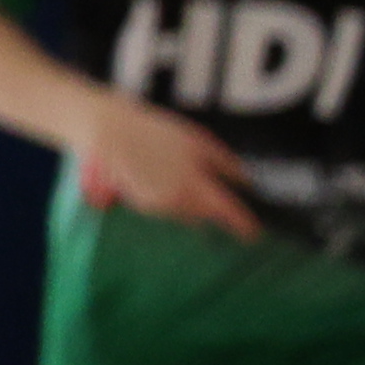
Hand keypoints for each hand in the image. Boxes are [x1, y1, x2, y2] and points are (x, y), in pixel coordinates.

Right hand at [72, 94, 256, 235]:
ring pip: (187, 214)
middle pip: (206, 215)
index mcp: (194, 183)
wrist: (110, 132)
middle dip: (216, 211)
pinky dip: (175, 200)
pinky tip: (168, 180)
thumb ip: (224, 163)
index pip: (225, 211)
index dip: (242, 224)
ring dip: (195, 204)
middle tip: (224, 202)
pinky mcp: (143, 205)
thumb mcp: (197, 140)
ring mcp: (158, 205)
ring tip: (188, 181)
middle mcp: (177, 200)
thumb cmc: (155, 131)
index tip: (254, 233)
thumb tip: (245, 181)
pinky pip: (169, 209)